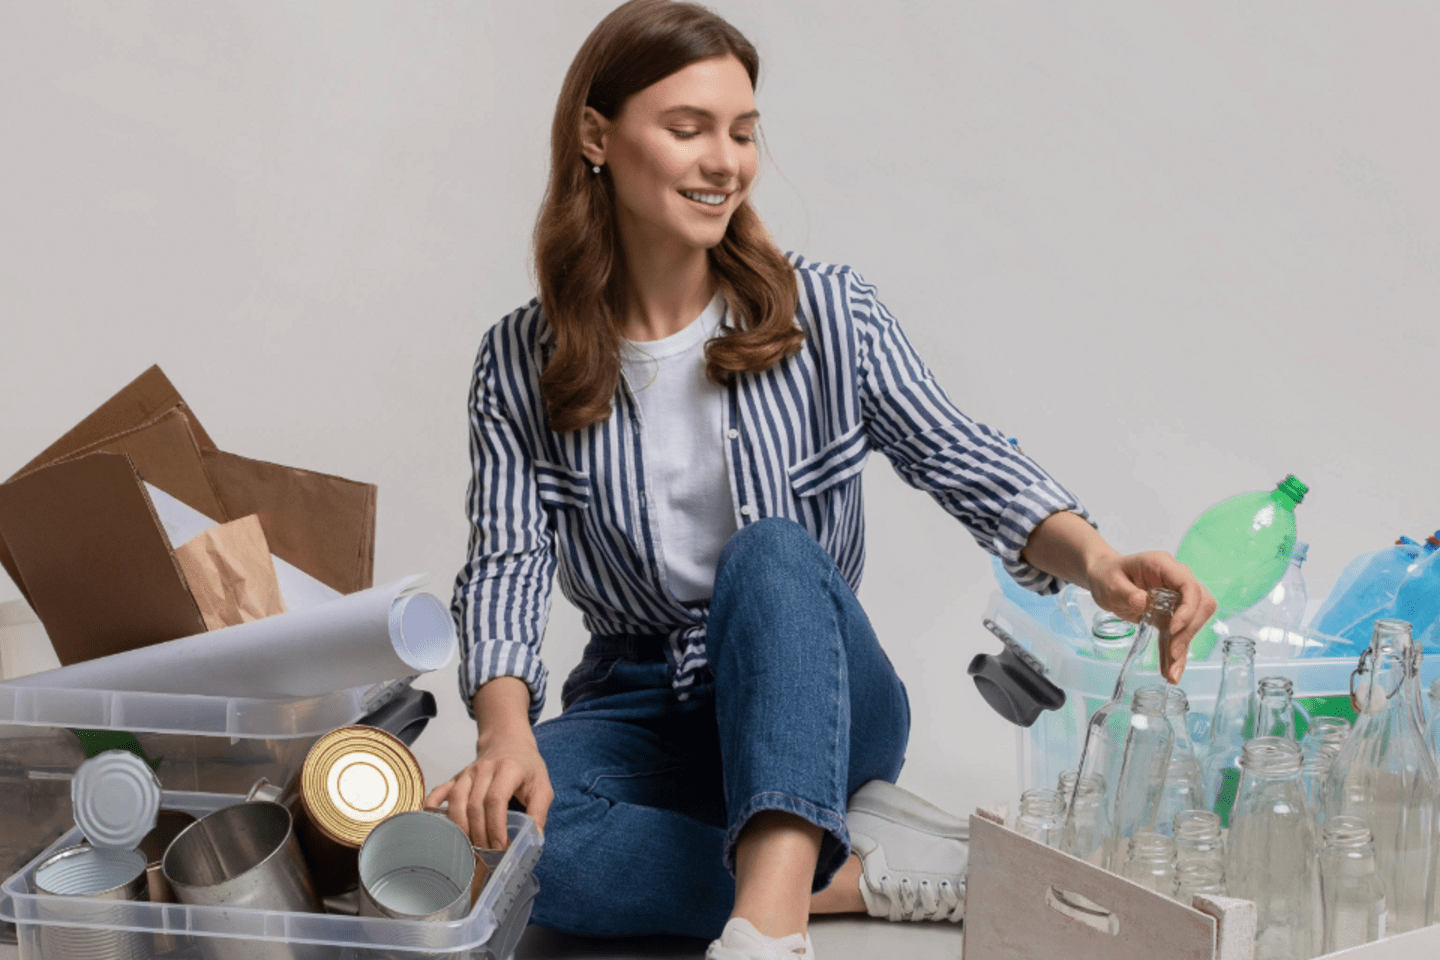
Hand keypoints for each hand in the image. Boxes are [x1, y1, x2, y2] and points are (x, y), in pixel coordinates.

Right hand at [424, 729, 552, 849]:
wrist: (508, 742)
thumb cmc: (527, 767)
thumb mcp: (542, 786)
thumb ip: (539, 811)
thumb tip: (533, 838)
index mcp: (508, 769)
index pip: (496, 799)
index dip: (496, 826)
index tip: (500, 846)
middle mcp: (484, 769)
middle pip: (474, 805)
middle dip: (480, 834)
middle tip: (488, 853)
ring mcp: (466, 773)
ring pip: (456, 801)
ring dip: (461, 828)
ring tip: (470, 847)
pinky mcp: (455, 778)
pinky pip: (438, 793)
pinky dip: (433, 809)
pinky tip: (438, 827)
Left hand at [1085, 551, 1216, 682]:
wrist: (1103, 579)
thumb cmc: (1107, 574)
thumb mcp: (1110, 582)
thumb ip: (1125, 592)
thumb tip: (1143, 602)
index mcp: (1164, 565)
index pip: (1189, 585)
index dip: (1188, 608)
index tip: (1173, 627)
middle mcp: (1176, 580)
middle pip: (1200, 604)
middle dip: (1189, 630)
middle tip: (1172, 651)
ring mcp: (1176, 598)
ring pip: (1194, 622)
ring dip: (1184, 646)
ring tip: (1172, 673)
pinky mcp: (1171, 614)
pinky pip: (1179, 634)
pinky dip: (1176, 652)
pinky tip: (1171, 671)